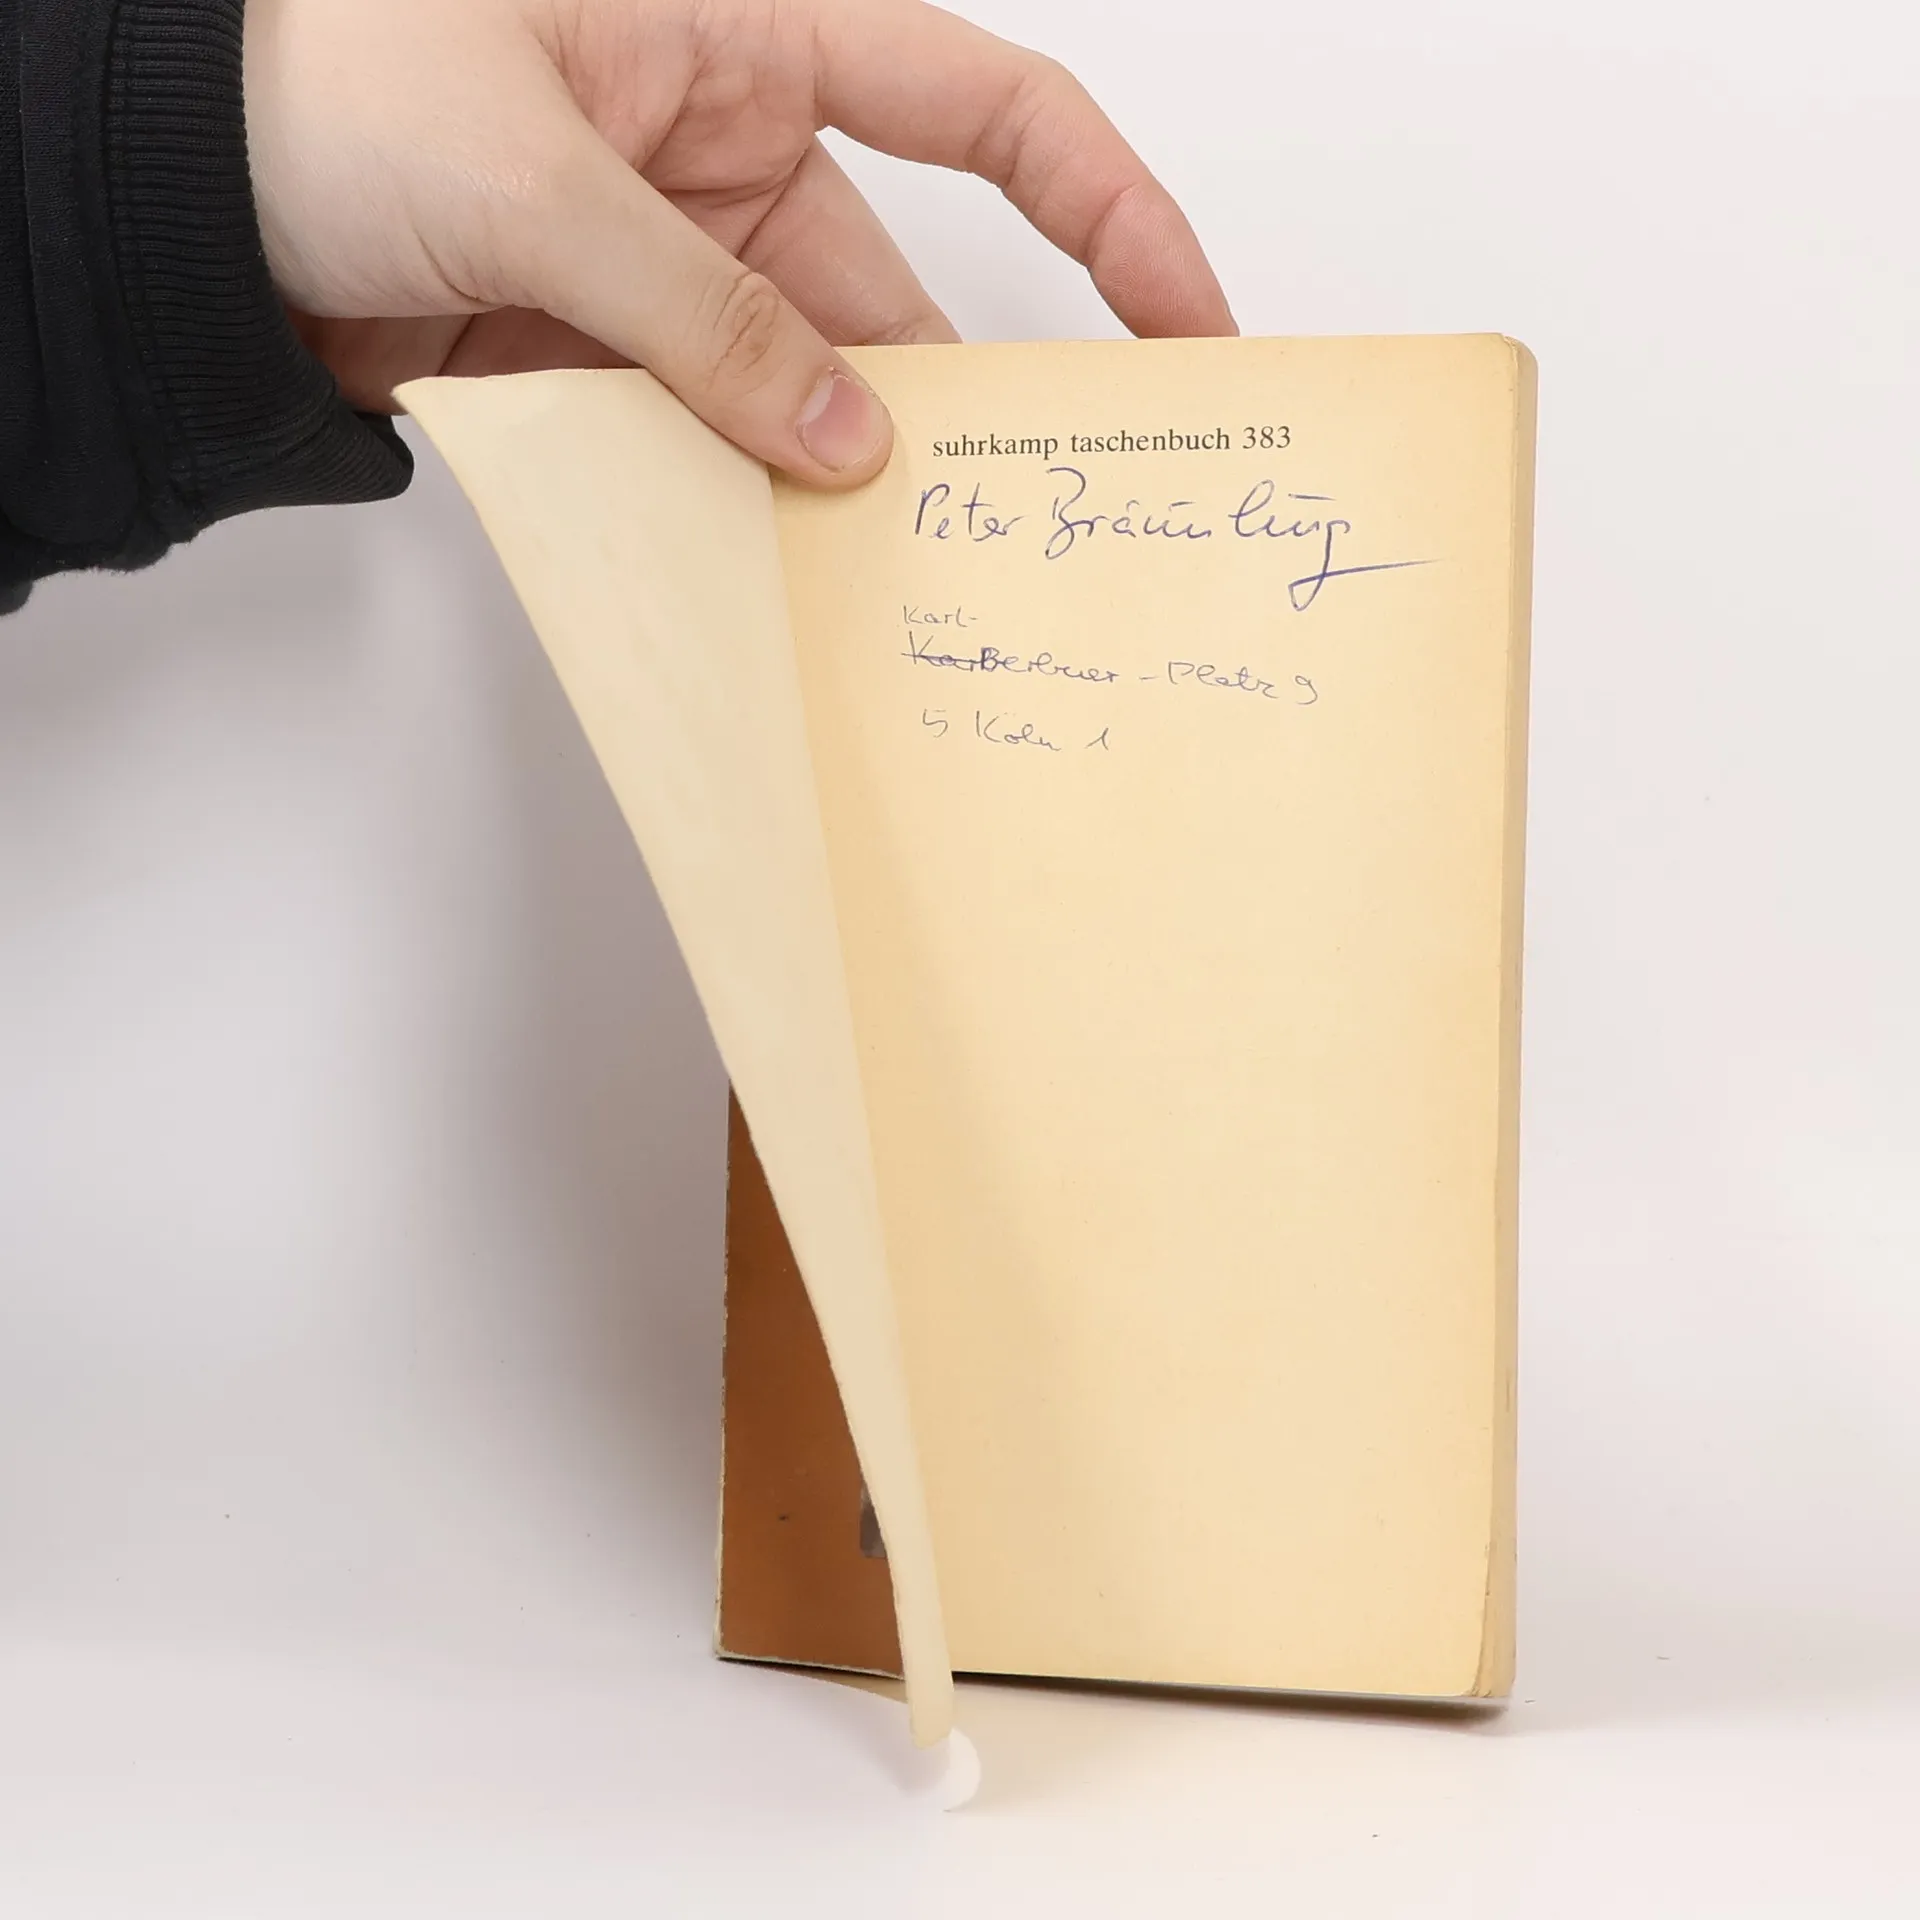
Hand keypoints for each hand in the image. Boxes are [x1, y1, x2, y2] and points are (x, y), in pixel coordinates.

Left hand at [243, 0, 1234, 487]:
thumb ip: (702, 320)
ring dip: (828, 479)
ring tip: (883, 581)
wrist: (165, 194)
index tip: (1188, 323)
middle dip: (952, 405)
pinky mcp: (609, 360)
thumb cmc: (310, 84)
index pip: (983, 111)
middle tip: (1021, 525)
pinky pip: (708, 441)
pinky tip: (763, 571)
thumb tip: (844, 442)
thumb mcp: (534, 181)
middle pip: (896, 294)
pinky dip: (733, 507)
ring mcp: (667, 272)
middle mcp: (723, 155)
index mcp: (740, 39)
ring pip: (800, 391)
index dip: (1108, 212)